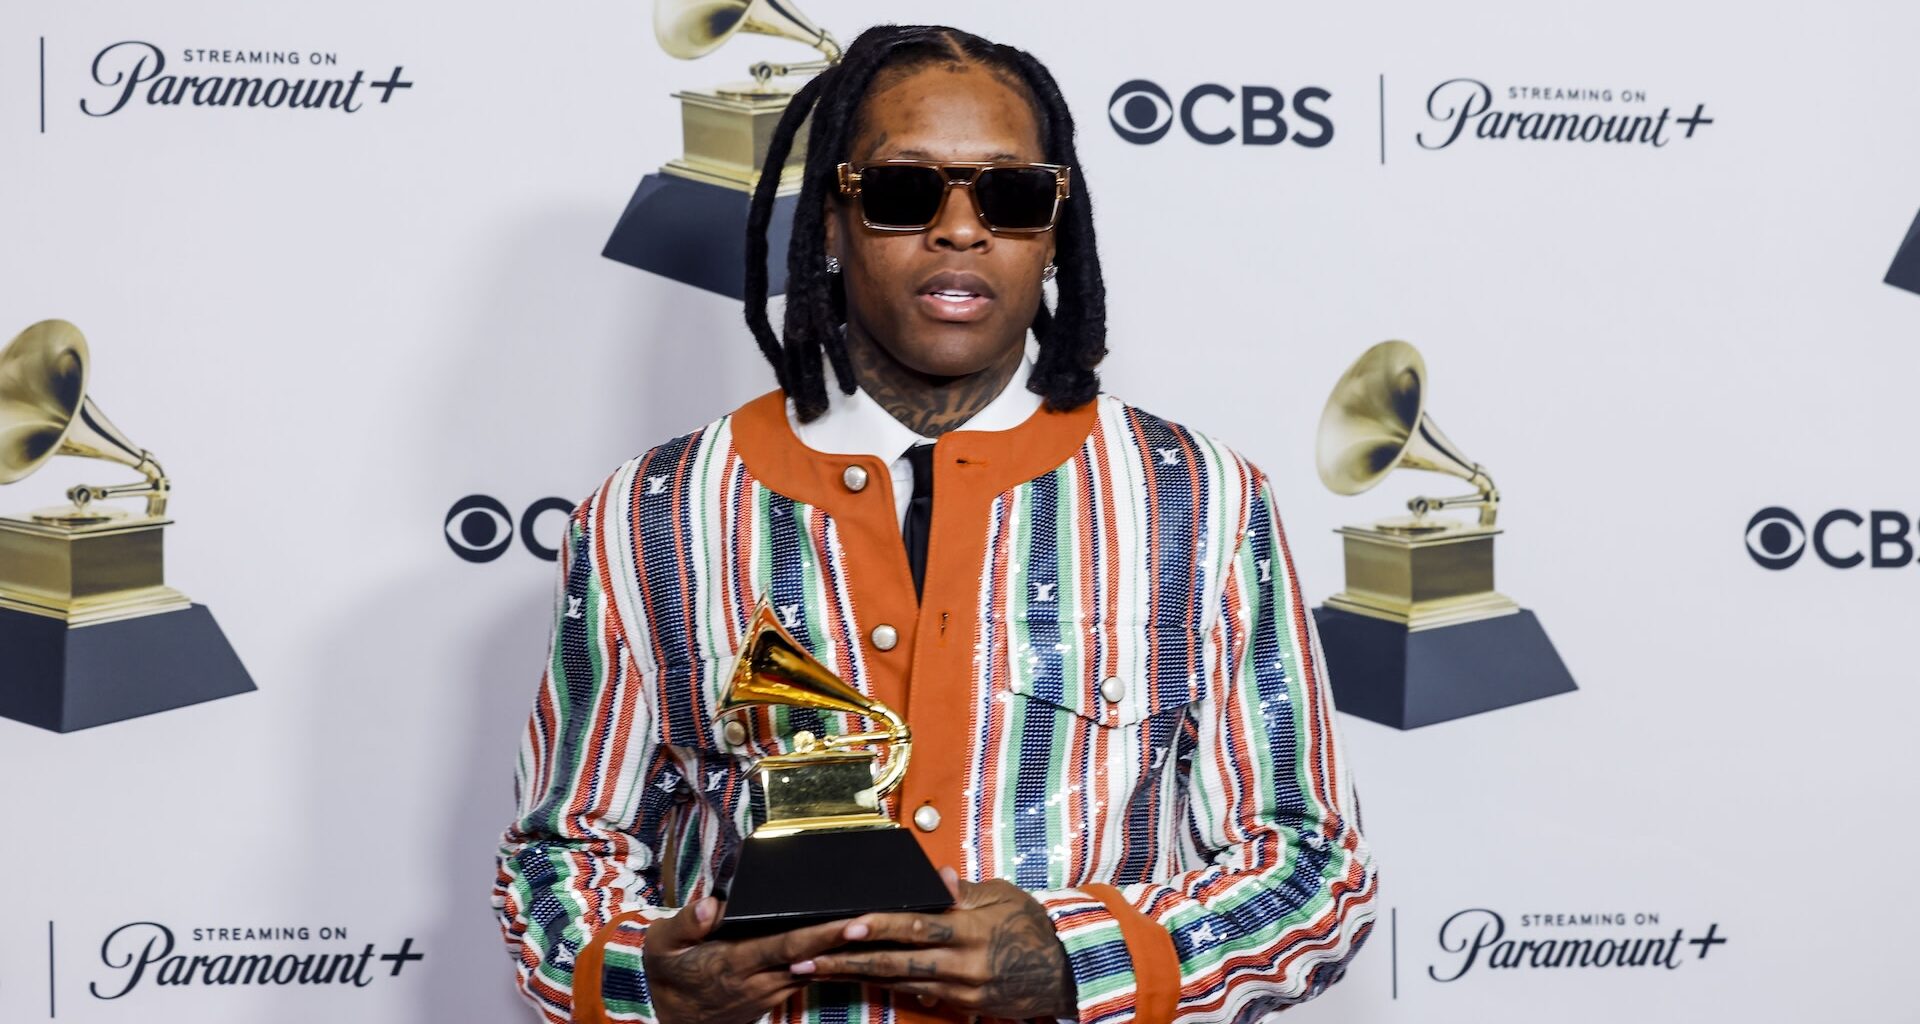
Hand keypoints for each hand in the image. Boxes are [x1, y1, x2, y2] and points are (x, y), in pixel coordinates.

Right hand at [642, 897, 854, 1023]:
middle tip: (878, 919)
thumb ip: (687, 923)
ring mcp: (768, 992)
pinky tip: (849, 946)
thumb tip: (710, 905)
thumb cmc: (667, 971)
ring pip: (814, 970)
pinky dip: (829, 963)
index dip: (821, 935)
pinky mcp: (773, 996)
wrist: (667, 1015)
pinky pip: (807, 977)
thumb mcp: (664, 944)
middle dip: (846, 941)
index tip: (851, 922)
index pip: (787, 946)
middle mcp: (758, 981)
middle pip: (812, 958)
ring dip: (842, 953)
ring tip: (873, 927)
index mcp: (734, 963)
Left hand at [795, 868, 1077, 1018]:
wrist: (1064, 974)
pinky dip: (886, 987)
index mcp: (972, 929)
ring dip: (855, 976)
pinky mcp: (962, 1006)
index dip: (879, 926)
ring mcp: (961, 989)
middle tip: (807, 959)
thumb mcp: (1003, 897)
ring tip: (815, 971)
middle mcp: (964, 962)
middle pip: (897, 962)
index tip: (844, 924)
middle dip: (848, 960)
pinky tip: (855, 980)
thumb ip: (963, 891)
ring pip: (899, 982)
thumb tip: (935, 876)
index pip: (917, 926)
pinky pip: (918, 994)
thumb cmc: (1031, 928)